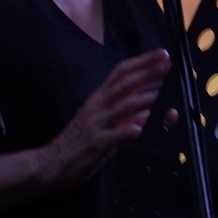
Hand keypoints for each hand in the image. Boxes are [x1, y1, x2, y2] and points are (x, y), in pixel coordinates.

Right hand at [38, 50, 172, 185]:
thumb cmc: (78, 142)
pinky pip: (114, 136)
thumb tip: (148, 108)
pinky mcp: (94, 144)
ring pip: (123, 107)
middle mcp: (97, 107)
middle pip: (124, 84)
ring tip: (164, 95)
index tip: (162, 55)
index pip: (121, 73)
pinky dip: (128, 131)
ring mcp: (96, 124)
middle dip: (148, 73)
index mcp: (98, 98)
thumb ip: (123, 114)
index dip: (142, 62)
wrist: (50, 163)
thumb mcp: (100, 121)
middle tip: (168, 66)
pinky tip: (141, 128)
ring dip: (146, 100)